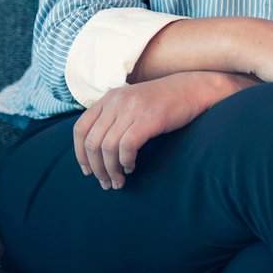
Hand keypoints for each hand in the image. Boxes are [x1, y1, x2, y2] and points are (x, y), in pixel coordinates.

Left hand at [72, 73, 215, 190]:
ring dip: (111, 170)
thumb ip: (113, 119)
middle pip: (92, 142)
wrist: (192, 89)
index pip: (80, 128)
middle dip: (96, 168)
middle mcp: (116, 101)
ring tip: (118, 182)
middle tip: (106, 183)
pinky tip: (132, 168)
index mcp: (108, 99)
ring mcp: (132, 108)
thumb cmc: (162, 102)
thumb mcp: (131, 104)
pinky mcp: (149, 118)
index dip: (79, 154)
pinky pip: (127, 146)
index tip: (87, 171)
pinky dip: (126, 161)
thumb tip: (97, 150)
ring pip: (108, 147)